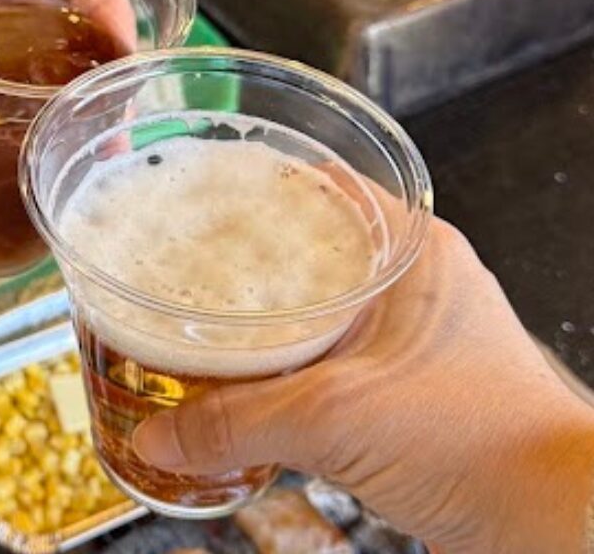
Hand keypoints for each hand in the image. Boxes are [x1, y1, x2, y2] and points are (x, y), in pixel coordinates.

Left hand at [0, 0, 133, 150]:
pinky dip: (36, 89)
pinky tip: (39, 132)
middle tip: (112, 128)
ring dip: (75, 84)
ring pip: (53, 34)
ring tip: (89, 142)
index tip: (126, 68)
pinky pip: (17, 54)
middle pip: (77, 6)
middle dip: (103, 64)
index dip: (111, 11)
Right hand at [134, 219, 593, 553]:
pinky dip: (285, 368)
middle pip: (312, 251)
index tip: (209, 191)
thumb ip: (236, 421)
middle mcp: (412, 287)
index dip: (264, 186)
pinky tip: (249, 387)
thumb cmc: (485, 442)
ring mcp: (411, 339)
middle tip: (191, 260)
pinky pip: (328, 361)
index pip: (327, 188)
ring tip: (208, 324)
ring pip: (319, 310)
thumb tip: (158, 435)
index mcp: (412, 254)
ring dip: (266, 321)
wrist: (546, 524)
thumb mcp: (337, 416)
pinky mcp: (405, 391)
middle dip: (249, 260)